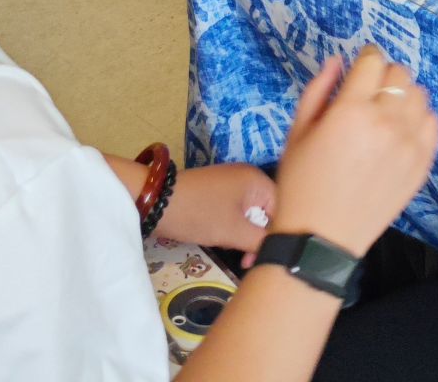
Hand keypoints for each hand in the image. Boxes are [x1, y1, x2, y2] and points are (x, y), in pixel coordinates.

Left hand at [159, 163, 276, 266]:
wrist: (156, 202)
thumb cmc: (199, 214)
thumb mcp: (233, 231)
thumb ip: (260, 241)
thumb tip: (279, 250)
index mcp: (257, 180)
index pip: (282, 209)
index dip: (275, 235)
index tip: (261, 257)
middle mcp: (248, 177)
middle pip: (266, 211)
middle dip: (258, 237)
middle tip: (247, 260)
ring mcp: (231, 183)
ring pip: (250, 214)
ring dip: (245, 234)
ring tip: (235, 252)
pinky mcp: (216, 192)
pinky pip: (236, 211)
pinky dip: (234, 227)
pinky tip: (224, 240)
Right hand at [271, 51, 437, 259]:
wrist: (321, 238)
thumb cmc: (301, 184)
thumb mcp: (297, 132)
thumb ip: (319, 89)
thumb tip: (339, 60)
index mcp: (351, 111)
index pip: (374, 61)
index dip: (366, 59)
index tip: (360, 67)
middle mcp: (386, 122)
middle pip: (400, 74)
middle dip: (383, 76)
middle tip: (369, 93)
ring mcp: (410, 144)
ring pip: (420, 95)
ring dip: (403, 96)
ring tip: (386, 112)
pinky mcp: (422, 164)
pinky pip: (433, 124)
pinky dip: (420, 119)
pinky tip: (402, 131)